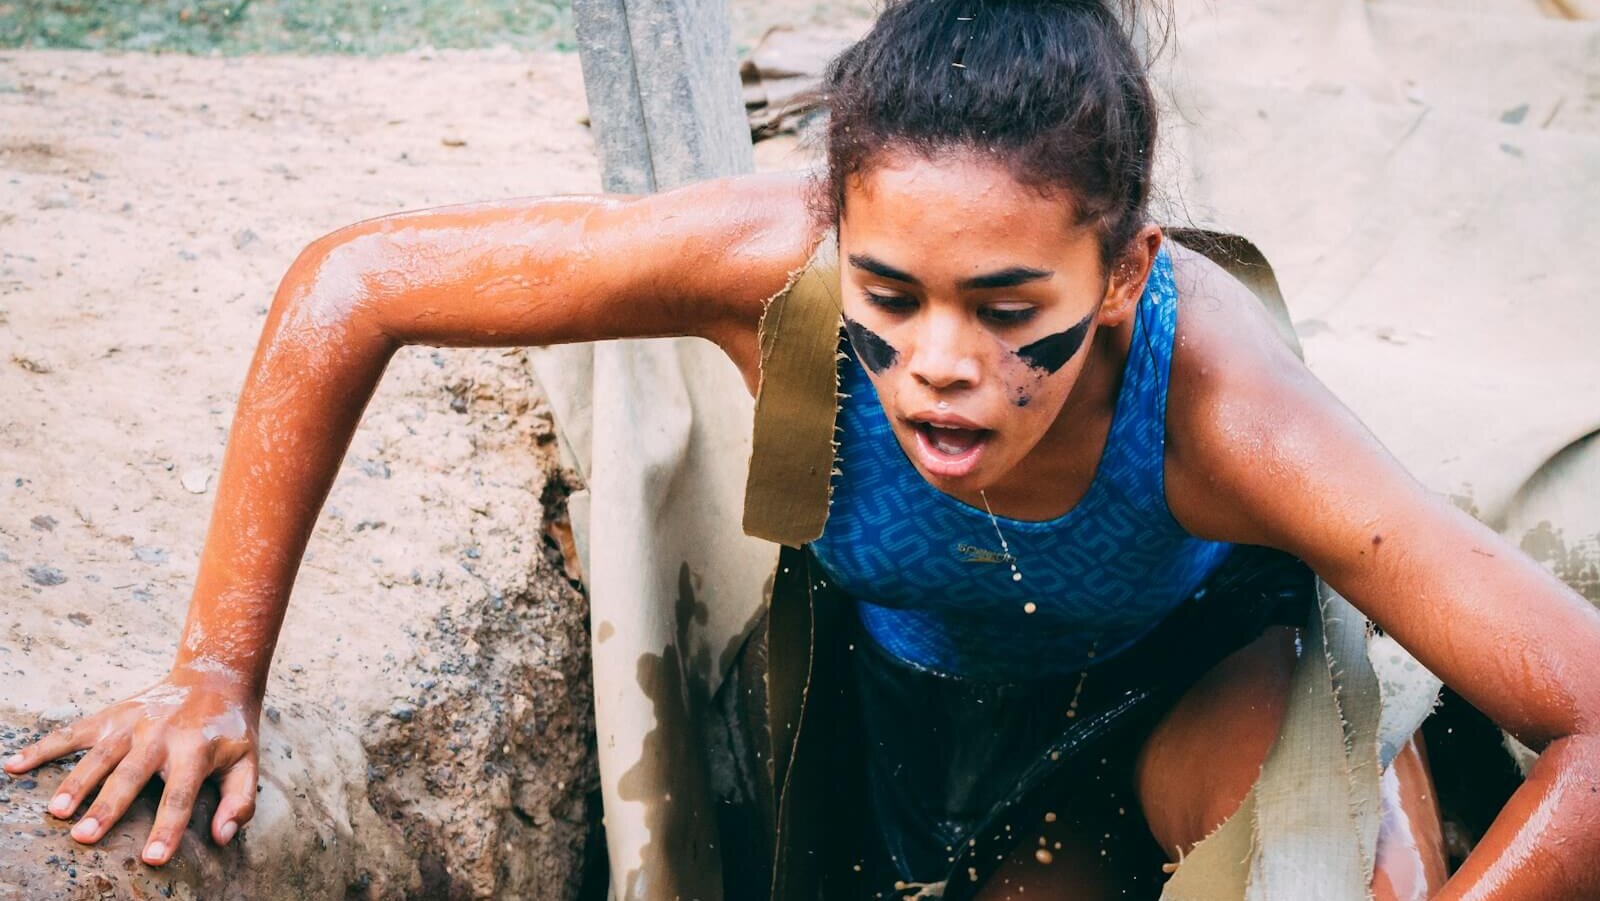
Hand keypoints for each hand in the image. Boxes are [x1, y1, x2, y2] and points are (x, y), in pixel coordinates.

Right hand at [2, 666, 260, 864]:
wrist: (214, 677)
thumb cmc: (229, 731)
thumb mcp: (247, 762)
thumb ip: (239, 801)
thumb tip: (222, 837)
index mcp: (196, 750)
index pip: (180, 795)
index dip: (167, 827)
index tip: (152, 858)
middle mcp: (161, 736)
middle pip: (131, 776)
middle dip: (107, 806)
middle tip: (84, 836)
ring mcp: (132, 724)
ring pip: (99, 755)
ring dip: (75, 782)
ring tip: (55, 811)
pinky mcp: (110, 716)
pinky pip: (72, 732)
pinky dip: (43, 748)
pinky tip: (14, 766)